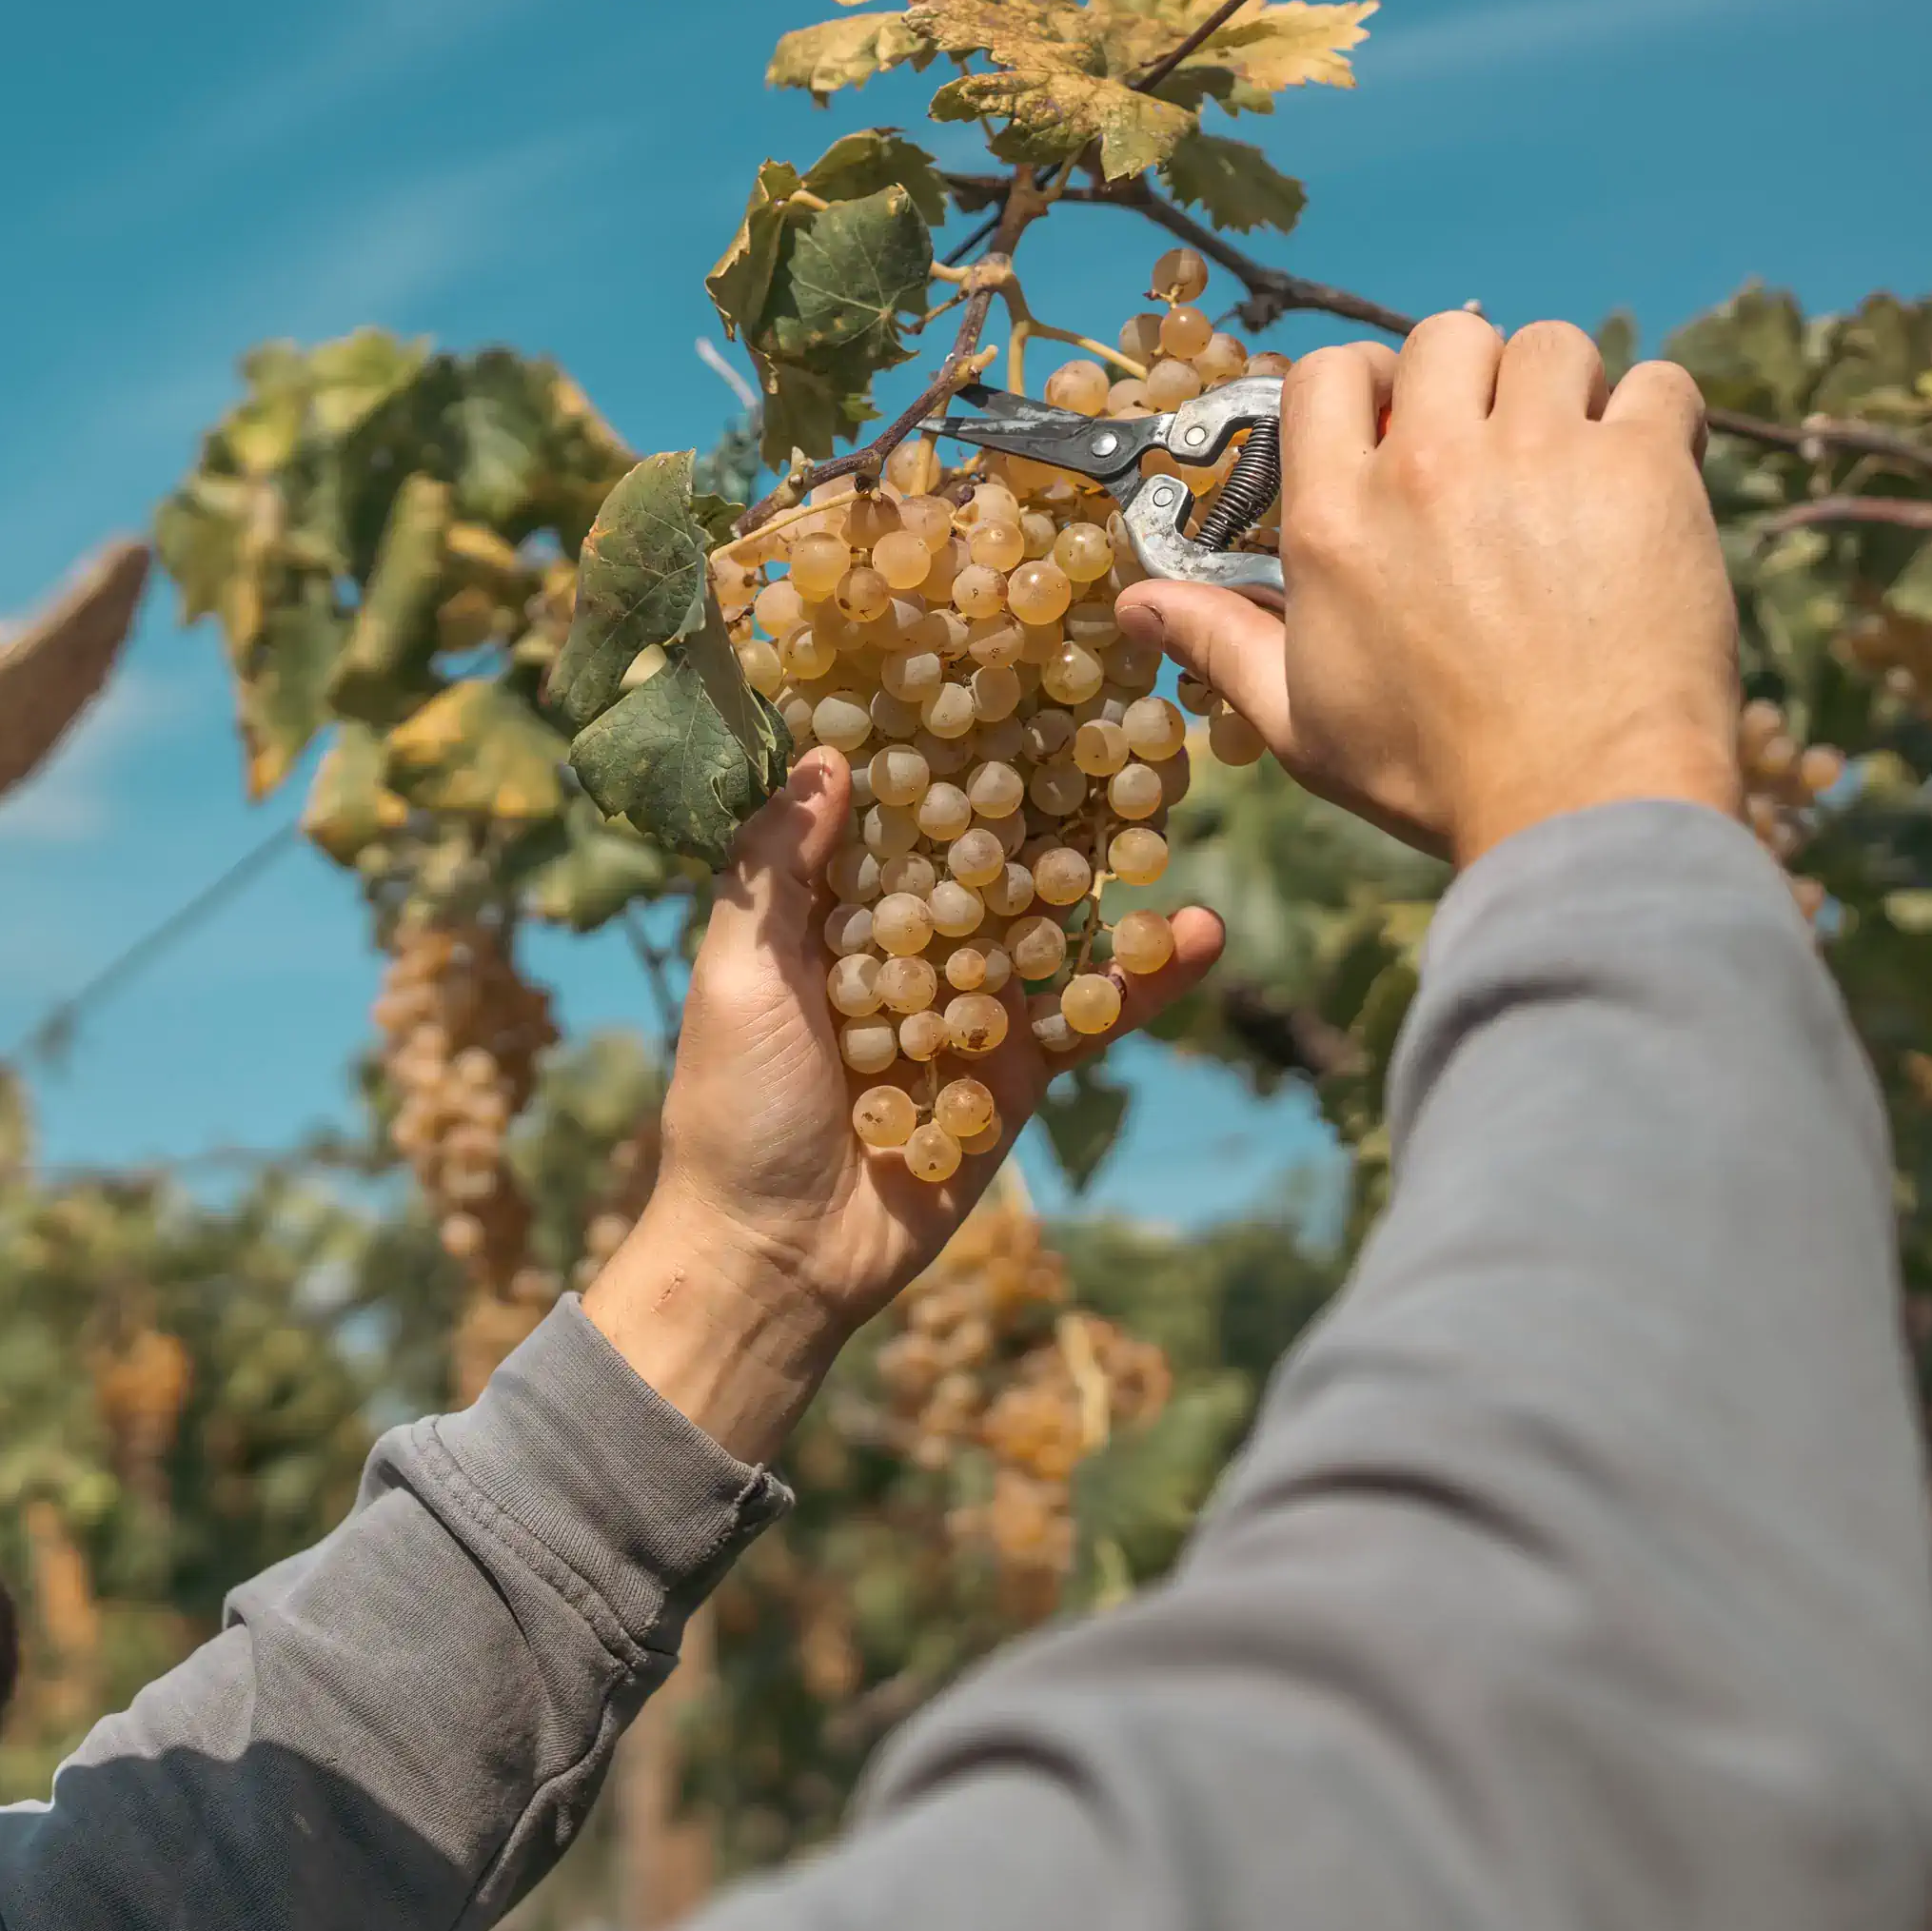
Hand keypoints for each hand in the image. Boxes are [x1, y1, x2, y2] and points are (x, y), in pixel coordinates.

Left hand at [583, 745, 1220, 1461]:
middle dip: (1036, 797)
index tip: (985, 674)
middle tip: (1110, 718)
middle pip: (979, 858)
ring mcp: (966, 1007)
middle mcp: (900, 947)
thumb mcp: (737, 973)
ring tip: (1168, 805)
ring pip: (1044, 925)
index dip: (928, 754)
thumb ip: (775, 870)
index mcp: (823, 915)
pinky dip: (1143, 982)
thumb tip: (827, 760)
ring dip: (1102, 873)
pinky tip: (1199, 934)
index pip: (885, 817)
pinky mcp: (1017, 1072)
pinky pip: (1088, 1017)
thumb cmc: (732, 1109)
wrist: (773, 1256)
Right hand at [1114, 314, 1741, 867]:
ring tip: (1576, 459)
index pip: (1327, 375)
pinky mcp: (1642, 470)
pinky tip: (1653, 474)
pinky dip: (1662, 416)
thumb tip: (1134, 603)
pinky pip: (1661, 384)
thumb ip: (1221, 643)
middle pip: (1446, 338)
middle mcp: (1429, 466)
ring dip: (1566, 390)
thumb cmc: (1436, 775)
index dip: (1365, 387)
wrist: (1580, 805)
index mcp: (1337, 520)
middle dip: (1470, 377)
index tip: (1394, 426)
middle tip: (1494, 443)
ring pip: (1553, 346)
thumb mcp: (1300, 723)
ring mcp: (1541, 457)